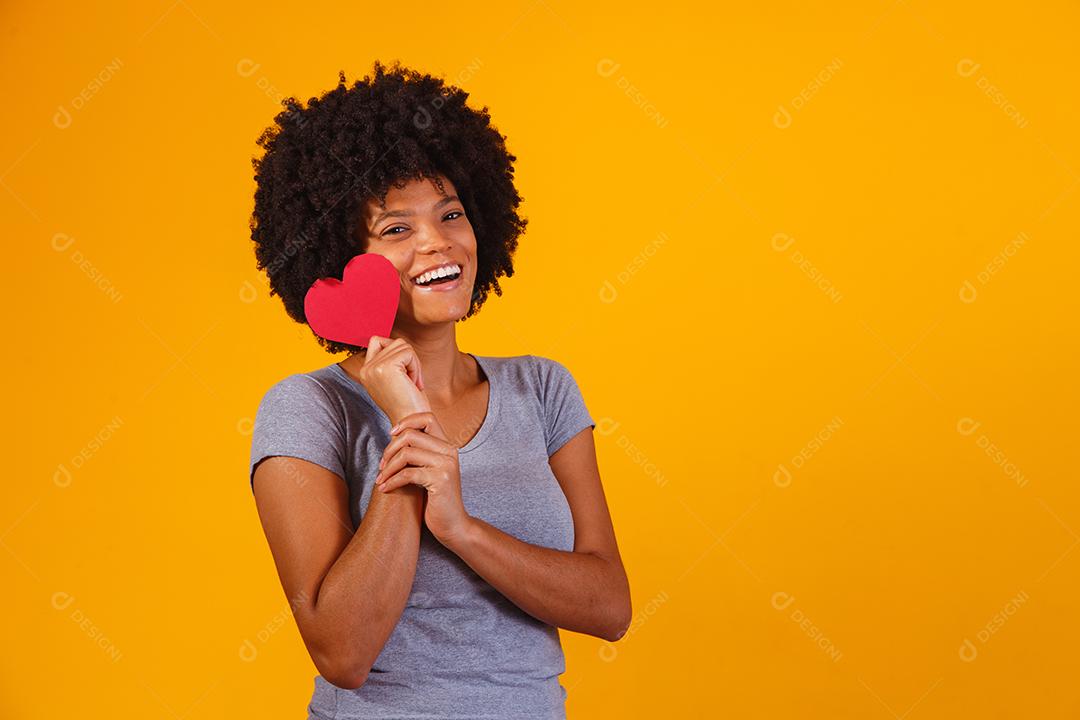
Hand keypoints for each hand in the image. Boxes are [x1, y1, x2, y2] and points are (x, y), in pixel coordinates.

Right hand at [357, 336, 430, 423]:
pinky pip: (409, 352)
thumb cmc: (409, 403)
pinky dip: (416, 367)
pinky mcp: (385, 367)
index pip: (377, 340)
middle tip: (412, 381)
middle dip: (409, 359)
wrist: (412, 424)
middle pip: (394, 342)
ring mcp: (373, 367)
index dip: (396, 351)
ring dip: (414, 364)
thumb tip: (397, 342)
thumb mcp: (393, 380)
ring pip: (403, 346)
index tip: (404, 373)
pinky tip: (414, 384)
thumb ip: (389, 361)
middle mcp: (365, 369)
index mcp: (364, 372)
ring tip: (412, 383)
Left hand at [373, 411, 472, 545]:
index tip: (391, 434)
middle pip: (411, 435)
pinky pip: (407, 474)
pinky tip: (385, 489)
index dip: (407, 422)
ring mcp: (446, 465)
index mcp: (448, 446)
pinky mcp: (440, 480)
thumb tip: (395, 436)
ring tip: (380, 479)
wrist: (453, 525)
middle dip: (390, 449)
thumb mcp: (430, 470)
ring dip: (388, 467)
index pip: (428, 417)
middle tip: (382, 466)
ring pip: (407, 453)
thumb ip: (420, 453)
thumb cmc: (436, 499)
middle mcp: (450, 451)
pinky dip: (391, 481)